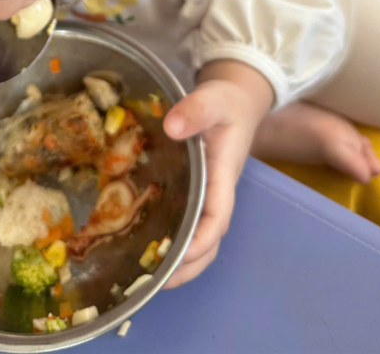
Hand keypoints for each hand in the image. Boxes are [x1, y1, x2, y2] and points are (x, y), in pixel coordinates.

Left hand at [162, 60, 273, 286]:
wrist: (236, 98)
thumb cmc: (226, 101)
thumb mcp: (213, 97)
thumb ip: (196, 109)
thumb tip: (172, 127)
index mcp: (223, 175)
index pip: (217, 218)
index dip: (200, 241)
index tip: (179, 256)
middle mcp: (216, 193)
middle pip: (209, 241)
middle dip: (187, 266)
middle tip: (155, 282)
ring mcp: (207, 195)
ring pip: (199, 238)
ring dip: (179, 261)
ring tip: (147, 276)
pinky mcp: (195, 192)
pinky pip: (187, 222)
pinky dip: (171, 239)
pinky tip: (144, 243)